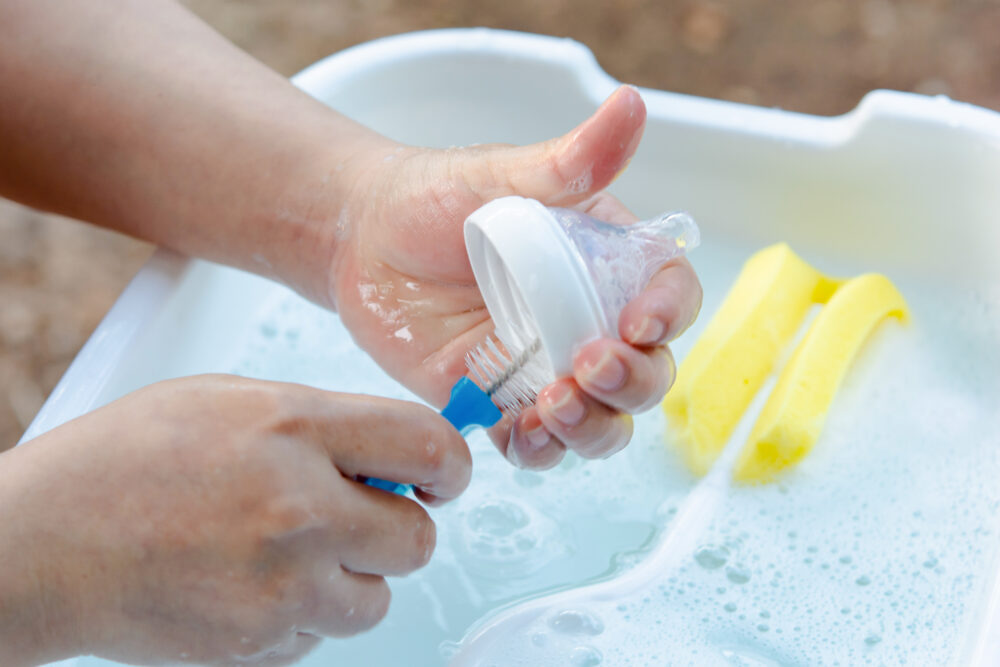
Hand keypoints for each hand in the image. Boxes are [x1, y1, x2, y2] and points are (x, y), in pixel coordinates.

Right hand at [0, 375, 469, 665]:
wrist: (43, 545)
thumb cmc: (127, 461)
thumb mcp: (233, 400)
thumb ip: (324, 423)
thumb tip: (393, 451)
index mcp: (294, 429)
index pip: (428, 446)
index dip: (450, 464)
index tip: (442, 475)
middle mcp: (298, 510)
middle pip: (419, 539)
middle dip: (400, 527)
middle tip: (361, 515)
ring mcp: (280, 587)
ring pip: (377, 598)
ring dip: (352, 578)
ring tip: (292, 551)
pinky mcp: (260, 644)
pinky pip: (324, 635)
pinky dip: (306, 614)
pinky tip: (254, 582)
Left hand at [329, 86, 702, 468]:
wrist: (360, 241)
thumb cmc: (432, 197)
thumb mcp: (499, 175)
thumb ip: (569, 159)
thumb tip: (631, 104)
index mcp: (602, 262)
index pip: (668, 292)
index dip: (670, 312)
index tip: (641, 319)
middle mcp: (585, 320)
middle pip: (648, 370)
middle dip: (633, 381)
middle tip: (589, 365)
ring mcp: (545, 367)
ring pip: (603, 421)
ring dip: (594, 426)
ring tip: (554, 406)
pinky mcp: (501, 402)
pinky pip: (537, 445)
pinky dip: (540, 450)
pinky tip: (523, 433)